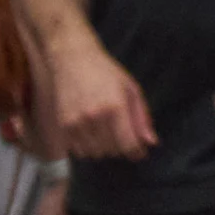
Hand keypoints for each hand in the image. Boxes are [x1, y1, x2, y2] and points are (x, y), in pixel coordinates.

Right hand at [39, 39, 158, 163]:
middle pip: (112, 151)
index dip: (136, 152)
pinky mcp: (63, 127)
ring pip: (95, 153)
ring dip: (103, 147)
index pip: (128, 144)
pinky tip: (90, 130)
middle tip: (120, 132)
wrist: (73, 61)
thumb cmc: (106, 73)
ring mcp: (76, 124)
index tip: (140, 153)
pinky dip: (87, 146)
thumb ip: (141, 118)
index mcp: (116, 106)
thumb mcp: (131, 89)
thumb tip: (151, 143)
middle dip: (120, 146)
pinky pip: (78, 151)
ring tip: (104, 128)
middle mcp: (95, 117)